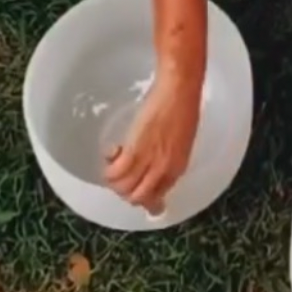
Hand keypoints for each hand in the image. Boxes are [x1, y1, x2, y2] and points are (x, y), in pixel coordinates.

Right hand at [105, 72, 200, 213]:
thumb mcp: (181, 140)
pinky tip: (112, 152)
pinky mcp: (134, 150)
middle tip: (119, 176)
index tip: (138, 197)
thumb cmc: (183, 107)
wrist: (179, 91)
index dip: (144, 201)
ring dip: (114, 180)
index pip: (158, 198)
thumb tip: (157, 164)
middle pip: (137, 198)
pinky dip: (108, 167)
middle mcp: (164, 170)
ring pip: (123, 189)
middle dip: (125, 192)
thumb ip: (169, 156)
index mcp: (178, 167)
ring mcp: (149, 162)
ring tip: (114, 163)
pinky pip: (114, 173)